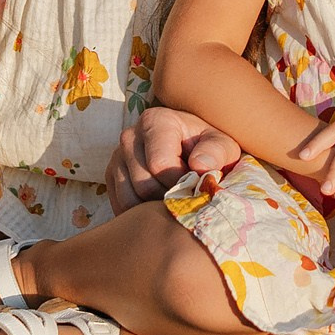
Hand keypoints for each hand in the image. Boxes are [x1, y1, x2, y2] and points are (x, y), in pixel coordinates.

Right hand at [107, 106, 243, 211]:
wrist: (193, 150)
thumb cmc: (209, 148)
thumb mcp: (222, 146)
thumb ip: (217, 152)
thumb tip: (200, 166)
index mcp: (155, 121)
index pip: (159, 164)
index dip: (180, 183)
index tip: (196, 185)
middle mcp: (130, 136)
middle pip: (143, 184)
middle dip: (168, 198)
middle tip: (187, 198)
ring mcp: (117, 157)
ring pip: (129, 198)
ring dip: (153, 208)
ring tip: (175, 202)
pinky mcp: (112, 176)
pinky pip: (120, 204)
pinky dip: (140, 213)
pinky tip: (159, 207)